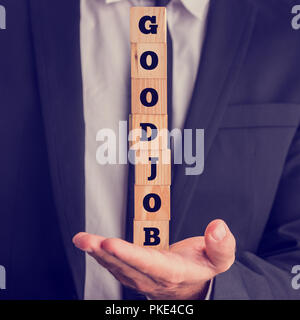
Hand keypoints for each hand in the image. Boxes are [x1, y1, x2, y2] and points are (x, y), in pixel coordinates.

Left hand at [73, 219, 235, 299]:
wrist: (194, 286)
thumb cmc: (203, 267)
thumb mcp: (220, 259)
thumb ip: (221, 245)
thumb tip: (217, 226)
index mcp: (174, 273)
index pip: (149, 264)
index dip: (128, 255)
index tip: (110, 243)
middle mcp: (154, 278)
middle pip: (126, 267)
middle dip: (103, 253)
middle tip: (85, 239)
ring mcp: (142, 279)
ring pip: (117, 268)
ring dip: (98, 254)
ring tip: (83, 240)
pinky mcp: (135, 275)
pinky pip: (116, 267)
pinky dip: (102, 256)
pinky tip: (92, 246)